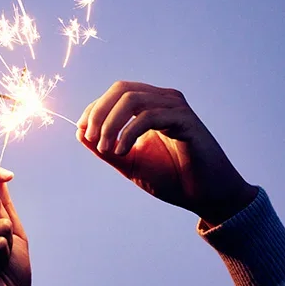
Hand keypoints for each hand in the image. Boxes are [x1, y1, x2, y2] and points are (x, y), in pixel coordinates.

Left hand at [77, 81, 257, 225]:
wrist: (205, 196)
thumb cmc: (172, 178)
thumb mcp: (129, 163)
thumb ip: (105, 148)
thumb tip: (79, 132)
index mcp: (151, 106)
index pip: (116, 93)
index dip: (94, 109)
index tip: (83, 133)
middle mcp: (164, 100)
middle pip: (121, 89)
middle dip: (99, 112)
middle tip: (92, 139)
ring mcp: (176, 108)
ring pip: (132, 99)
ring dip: (111, 124)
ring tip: (106, 149)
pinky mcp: (186, 121)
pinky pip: (149, 116)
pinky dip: (129, 133)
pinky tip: (122, 151)